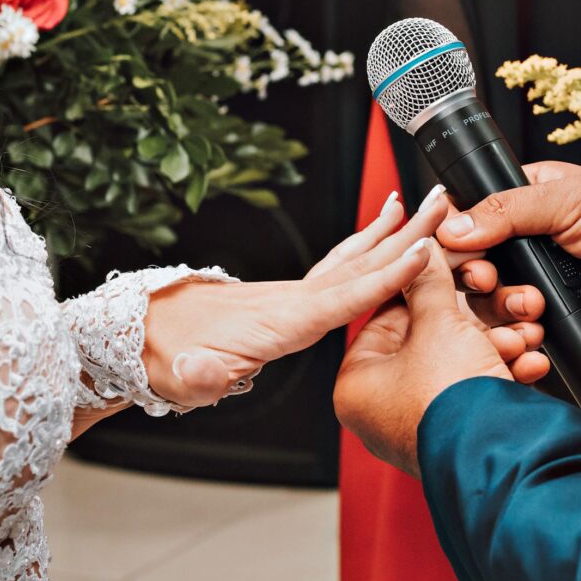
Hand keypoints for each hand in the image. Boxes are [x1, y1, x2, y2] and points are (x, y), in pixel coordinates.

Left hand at [143, 187, 450, 406]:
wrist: (138, 333)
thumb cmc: (164, 358)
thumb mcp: (179, 378)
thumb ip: (198, 376)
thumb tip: (201, 371)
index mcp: (279, 322)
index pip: (343, 297)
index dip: (385, 277)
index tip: (423, 251)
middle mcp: (290, 300)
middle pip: (358, 264)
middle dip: (403, 234)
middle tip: (441, 202)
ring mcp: (289, 295)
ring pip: (350, 259)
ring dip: (387, 232)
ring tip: (417, 203)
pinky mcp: (286, 299)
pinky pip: (336, 269)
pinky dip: (361, 249)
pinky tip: (374, 241)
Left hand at [334, 239, 549, 477]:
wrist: (501, 457)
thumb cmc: (452, 405)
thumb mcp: (439, 325)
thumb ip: (429, 282)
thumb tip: (422, 254)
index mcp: (356, 385)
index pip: (386, 317)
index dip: (423, 288)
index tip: (447, 269)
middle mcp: (381, 410)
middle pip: (430, 340)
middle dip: (477, 319)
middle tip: (498, 302)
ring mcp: (419, 425)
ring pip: (459, 363)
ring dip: (499, 343)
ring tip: (523, 334)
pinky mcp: (456, 435)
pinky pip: (476, 391)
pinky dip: (504, 373)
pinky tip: (528, 361)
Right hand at [437, 161, 580, 347]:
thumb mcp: (570, 200)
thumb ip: (508, 211)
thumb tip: (453, 227)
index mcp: (524, 206)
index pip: (469, 220)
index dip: (456, 238)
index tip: (457, 249)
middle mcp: (525, 248)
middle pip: (469, 267)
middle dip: (476, 277)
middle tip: (489, 278)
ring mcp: (537, 286)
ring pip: (487, 305)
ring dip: (500, 307)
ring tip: (532, 304)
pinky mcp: (552, 323)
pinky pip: (515, 335)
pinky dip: (516, 338)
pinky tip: (535, 331)